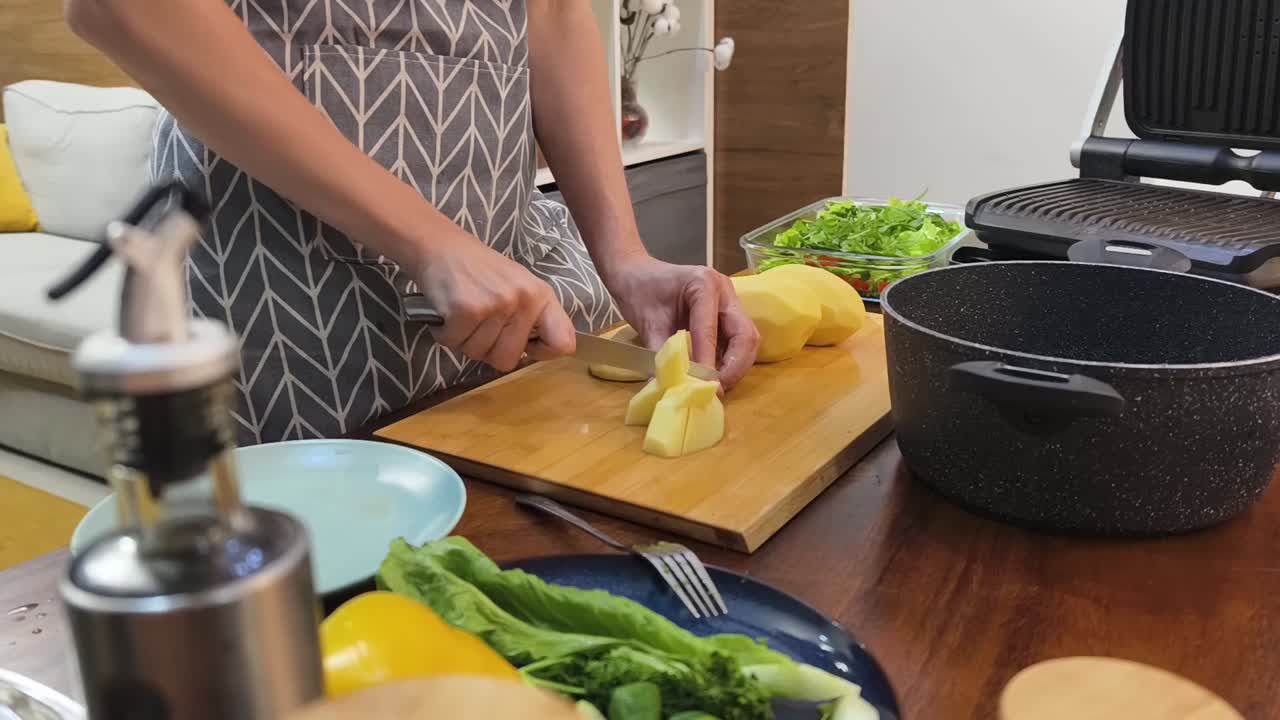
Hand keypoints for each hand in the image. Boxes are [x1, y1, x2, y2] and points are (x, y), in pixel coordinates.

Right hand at [413, 231, 576, 371]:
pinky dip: (446, 334)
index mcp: (541, 295)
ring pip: (478, 354)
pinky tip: (448, 313)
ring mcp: (496, 304)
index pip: (562, 343)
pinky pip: (455, 344)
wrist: (441, 246)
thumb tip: (535, 353)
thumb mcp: (519, 287)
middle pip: (508, 360)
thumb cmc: (480, 271)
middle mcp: (524, 299)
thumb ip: (533, 318)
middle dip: (487, 350)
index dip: (542, 353)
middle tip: (479, 324)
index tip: (524, 345)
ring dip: (464, 340)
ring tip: (464, 313)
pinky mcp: (466, 310)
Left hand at [604, 253, 759, 389]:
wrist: (636, 275)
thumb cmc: (639, 293)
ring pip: (746, 340)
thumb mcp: (648, 325)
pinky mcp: (727, 316)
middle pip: (745, 335)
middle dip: (734, 366)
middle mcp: (724, 291)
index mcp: (703, 284)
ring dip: (735, 366)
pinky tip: (713, 376)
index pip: (710, 330)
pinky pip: (736, 342)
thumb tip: (669, 388)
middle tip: (717, 389)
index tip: (702, 386)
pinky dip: (729, 362)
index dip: (708, 361)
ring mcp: (729, 303)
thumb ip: (662, 355)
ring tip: (714, 385)